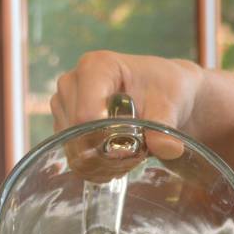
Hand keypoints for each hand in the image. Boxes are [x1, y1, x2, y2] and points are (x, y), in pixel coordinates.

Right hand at [51, 50, 202, 160]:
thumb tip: (168, 148)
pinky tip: (116, 162)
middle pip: (76, 133)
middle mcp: (71, 82)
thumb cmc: (163, 89)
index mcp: (95, 67)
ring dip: (100, 162)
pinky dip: (94, 166)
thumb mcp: (169, 103)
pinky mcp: (63, 124)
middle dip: (105, 152)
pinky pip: (71, 155)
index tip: (133, 146)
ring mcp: (64, 104)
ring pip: (72, 147)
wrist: (161, 93)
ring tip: (129, 158)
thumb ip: (164, 126)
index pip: (86, 114)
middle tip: (135, 157)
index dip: (106, 138)